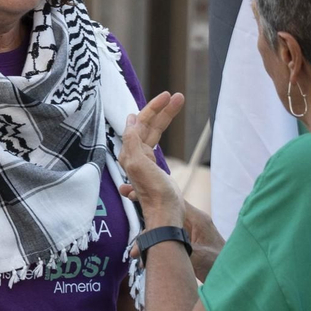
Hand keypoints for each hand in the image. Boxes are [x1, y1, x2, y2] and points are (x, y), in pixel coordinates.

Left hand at [118, 92, 186, 229]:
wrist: (167, 214)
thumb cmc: (154, 192)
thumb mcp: (139, 164)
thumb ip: (132, 141)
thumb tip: (131, 119)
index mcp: (131, 152)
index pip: (140, 123)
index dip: (153, 108)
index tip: (167, 96)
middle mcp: (136, 154)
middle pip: (148, 125)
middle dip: (162, 109)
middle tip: (178, 96)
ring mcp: (146, 161)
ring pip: (154, 132)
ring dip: (165, 117)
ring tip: (179, 101)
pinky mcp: (156, 168)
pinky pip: (156, 142)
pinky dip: (161, 129)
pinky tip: (161, 123)